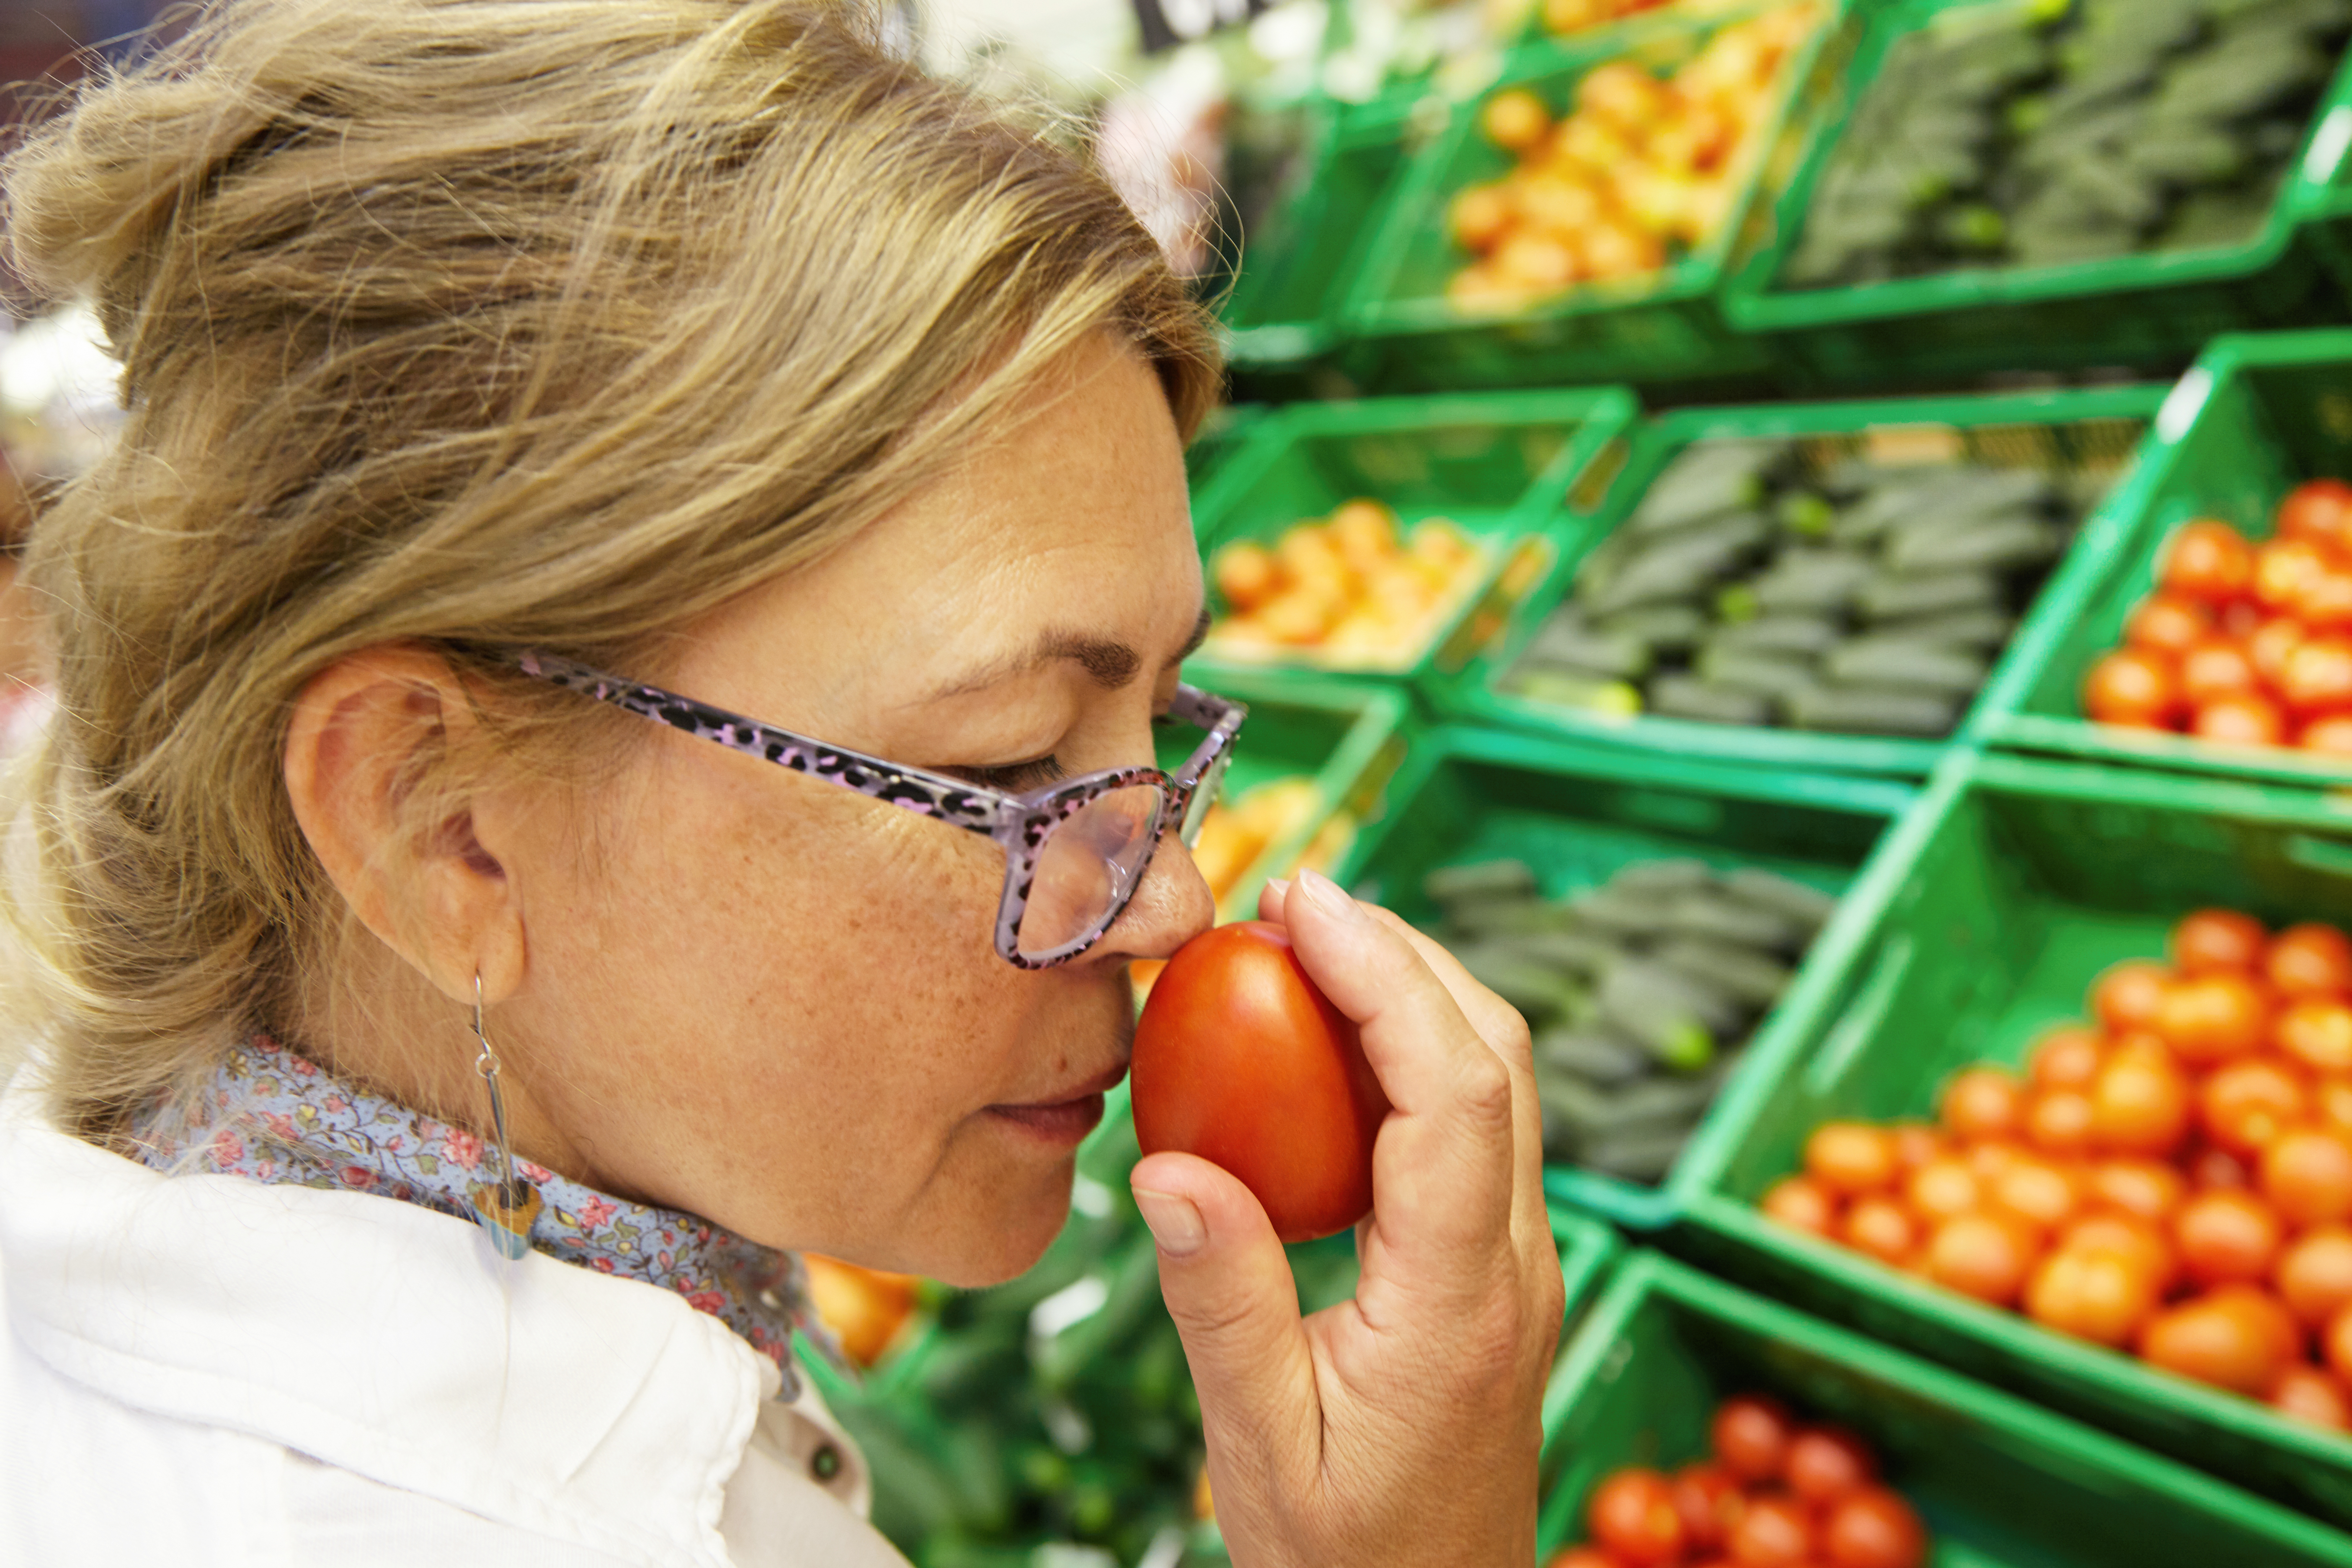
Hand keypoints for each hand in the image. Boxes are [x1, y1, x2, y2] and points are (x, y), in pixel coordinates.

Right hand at [1129, 866, 1562, 1567]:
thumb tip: (1167, 1167)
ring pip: (1500, 1079)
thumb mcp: (1260, 1445)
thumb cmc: (1344, 1556)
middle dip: (1404, 952)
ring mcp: (1517, 1262)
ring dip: (1414, 991)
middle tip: (1294, 900)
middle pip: (1499, 1056)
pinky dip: (1410, 1052)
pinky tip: (1329, 1045)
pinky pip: (1473, 1124)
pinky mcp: (1495, 1267)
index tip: (1304, 903)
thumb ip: (1220, 1304)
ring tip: (1307, 948)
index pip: (1454, 1092)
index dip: (1385, 976)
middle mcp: (1514, 1264)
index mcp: (1463, 1301)